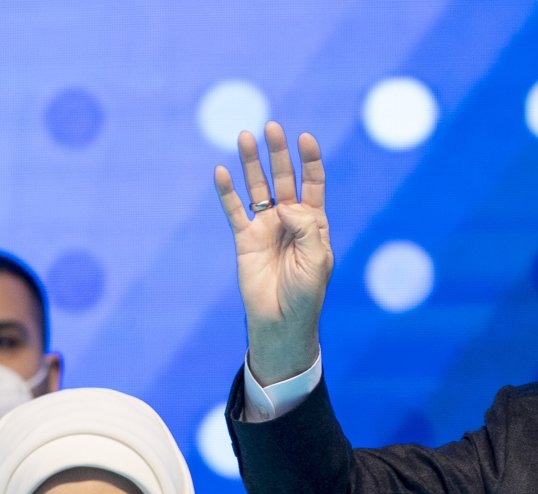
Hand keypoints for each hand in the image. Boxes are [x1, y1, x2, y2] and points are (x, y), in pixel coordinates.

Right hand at [214, 121, 330, 384]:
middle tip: (271, 127)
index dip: (309, 160)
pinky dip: (227, 191)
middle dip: (278, 153)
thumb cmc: (305, 294)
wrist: (280, 321)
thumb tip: (286, 204)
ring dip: (252, 163)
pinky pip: (234, 210)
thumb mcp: (316, 260)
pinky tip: (221, 172)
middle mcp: (289, 220)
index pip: (312, 183)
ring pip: (257, 188)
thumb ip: (306, 227)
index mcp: (313, 223)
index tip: (305, 139)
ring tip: (245, 137)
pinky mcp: (244, 239)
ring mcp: (265, 227)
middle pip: (283, 178)